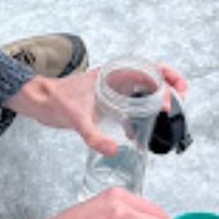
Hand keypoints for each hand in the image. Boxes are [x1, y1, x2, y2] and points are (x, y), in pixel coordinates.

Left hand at [6, 62, 186, 155]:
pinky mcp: (107, 104)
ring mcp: (112, 92)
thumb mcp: (75, 118)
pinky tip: (137, 135)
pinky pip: (130, 107)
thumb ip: (93, 135)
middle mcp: (116, 80)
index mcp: (113, 74)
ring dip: (156, 102)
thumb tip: (112, 149)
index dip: (166, 78)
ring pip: (143, 92)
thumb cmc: (55, 100)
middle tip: (179, 102)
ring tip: (164, 117)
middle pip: (152, 77)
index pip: (149, 68)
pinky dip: (138, 118)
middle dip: (169, 87)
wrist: (39, 101)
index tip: (173, 95)